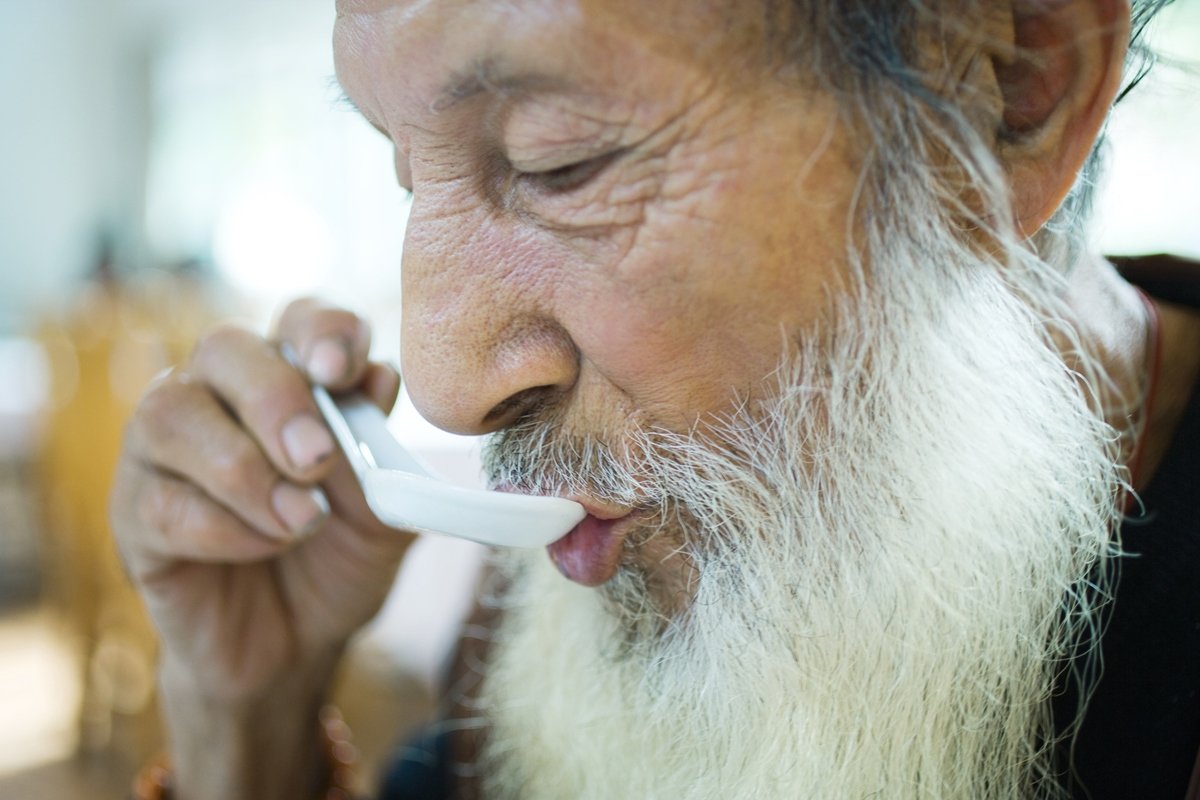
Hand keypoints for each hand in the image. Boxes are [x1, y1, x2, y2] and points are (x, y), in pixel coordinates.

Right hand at [111, 298, 413, 702]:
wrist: (296, 645)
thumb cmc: (337, 561)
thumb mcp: (382, 515)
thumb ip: (381, 456)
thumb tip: (378, 380)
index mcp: (292, 382)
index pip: (299, 319)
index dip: (321, 330)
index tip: (343, 372)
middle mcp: (220, 398)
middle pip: (224, 348)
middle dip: (275, 399)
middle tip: (315, 461)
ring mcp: (165, 452)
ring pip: (170, 414)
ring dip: (244, 470)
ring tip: (300, 522)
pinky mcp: (134, 514)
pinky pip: (160, 501)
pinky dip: (225, 530)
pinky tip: (263, 550)